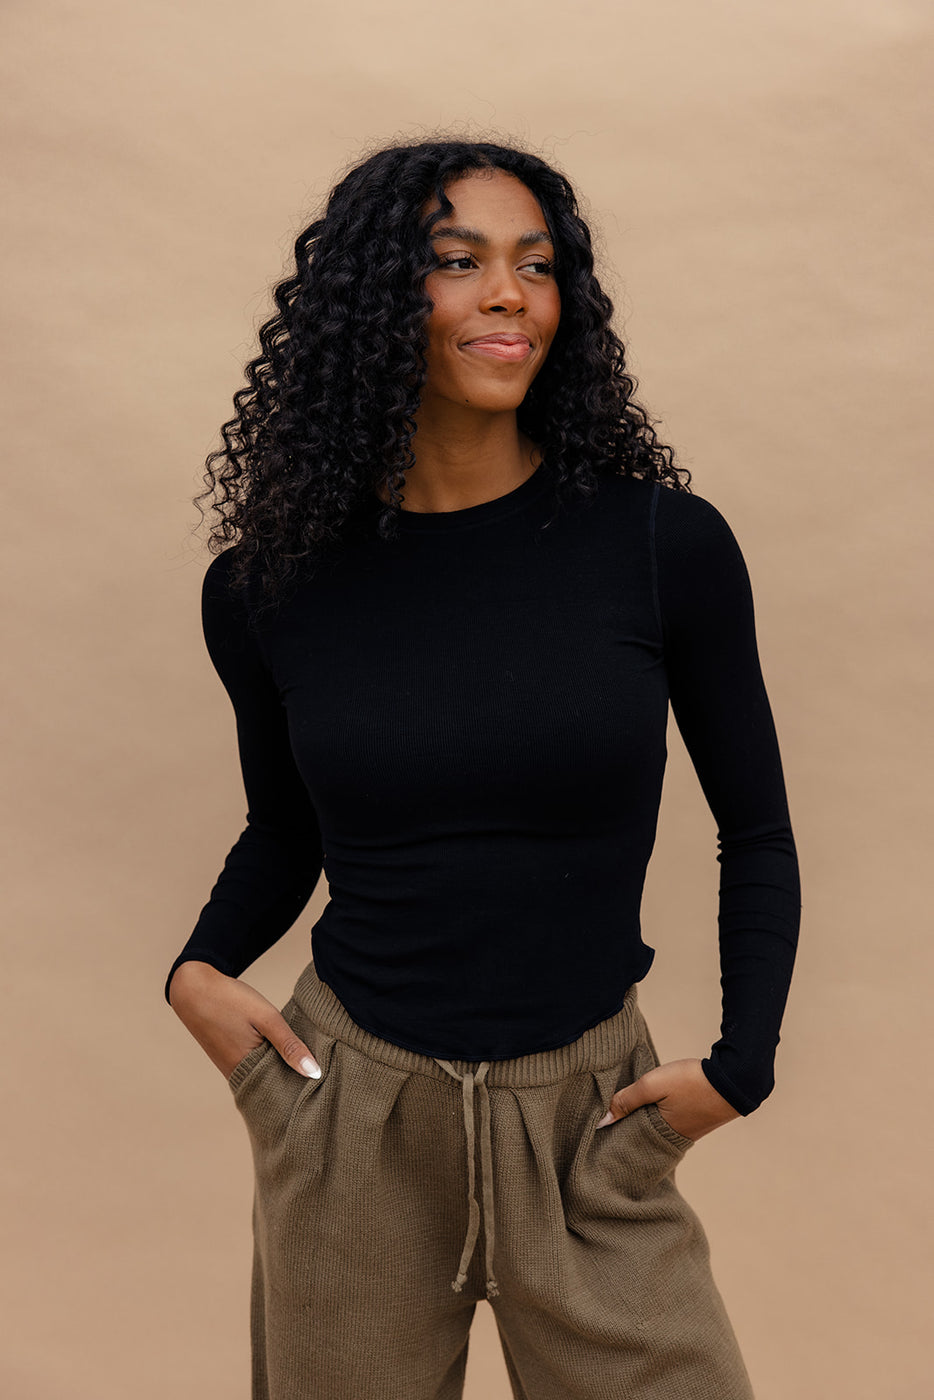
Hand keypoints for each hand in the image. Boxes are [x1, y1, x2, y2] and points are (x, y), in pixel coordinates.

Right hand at [168, 961, 321, 1081]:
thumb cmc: (230, 1001)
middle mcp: (237, 1076)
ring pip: (265, 1078)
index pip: (282, 1093)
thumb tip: (315, 1073)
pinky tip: (284, 1055)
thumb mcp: (266, 1018)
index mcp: (246, 1071)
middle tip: (321, 1076)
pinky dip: (270, 1064)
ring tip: (307, 1066)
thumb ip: (290, 1045)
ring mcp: (231, 1069)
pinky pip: (254, 1069)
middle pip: (273, 1088)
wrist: (193, 988)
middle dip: (295, 1084)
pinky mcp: (229, 1059)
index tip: (325, 1086)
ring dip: (282, 1072)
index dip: (303, 1090)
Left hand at [595, 1057, 740, 1141]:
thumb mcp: (653, 1084)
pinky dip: (659, 1115)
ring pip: (658, 1128)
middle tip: (610, 1120)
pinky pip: (671, 1122)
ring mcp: (690, 1130)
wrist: (736, 1077)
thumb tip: (602, 1121)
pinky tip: (652, 1106)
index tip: (599, 1130)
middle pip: (644, 1137)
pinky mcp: (698, 1119)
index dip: (616, 1135)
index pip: (631, 1142)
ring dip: (644, 1120)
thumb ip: (627, 1100)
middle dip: (628, 1130)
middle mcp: (677, 1140)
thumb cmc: (692, 1082)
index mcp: (663, 1136)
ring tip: (627, 1110)